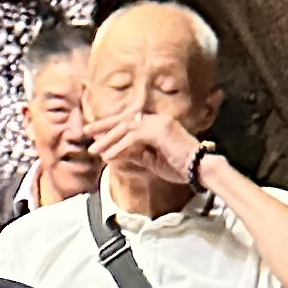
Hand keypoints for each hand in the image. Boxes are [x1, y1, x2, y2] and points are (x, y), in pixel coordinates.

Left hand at [89, 102, 204, 185]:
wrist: (200, 169)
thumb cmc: (180, 166)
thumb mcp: (152, 160)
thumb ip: (135, 154)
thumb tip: (114, 153)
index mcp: (157, 122)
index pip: (130, 120)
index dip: (111, 126)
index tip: (96, 133)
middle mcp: (157, 118)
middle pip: (125, 119)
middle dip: (104, 125)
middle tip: (87, 131)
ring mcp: (159, 122)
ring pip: (126, 127)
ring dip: (108, 138)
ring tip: (94, 149)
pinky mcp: (159, 131)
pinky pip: (133, 137)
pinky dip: (119, 147)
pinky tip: (109, 155)